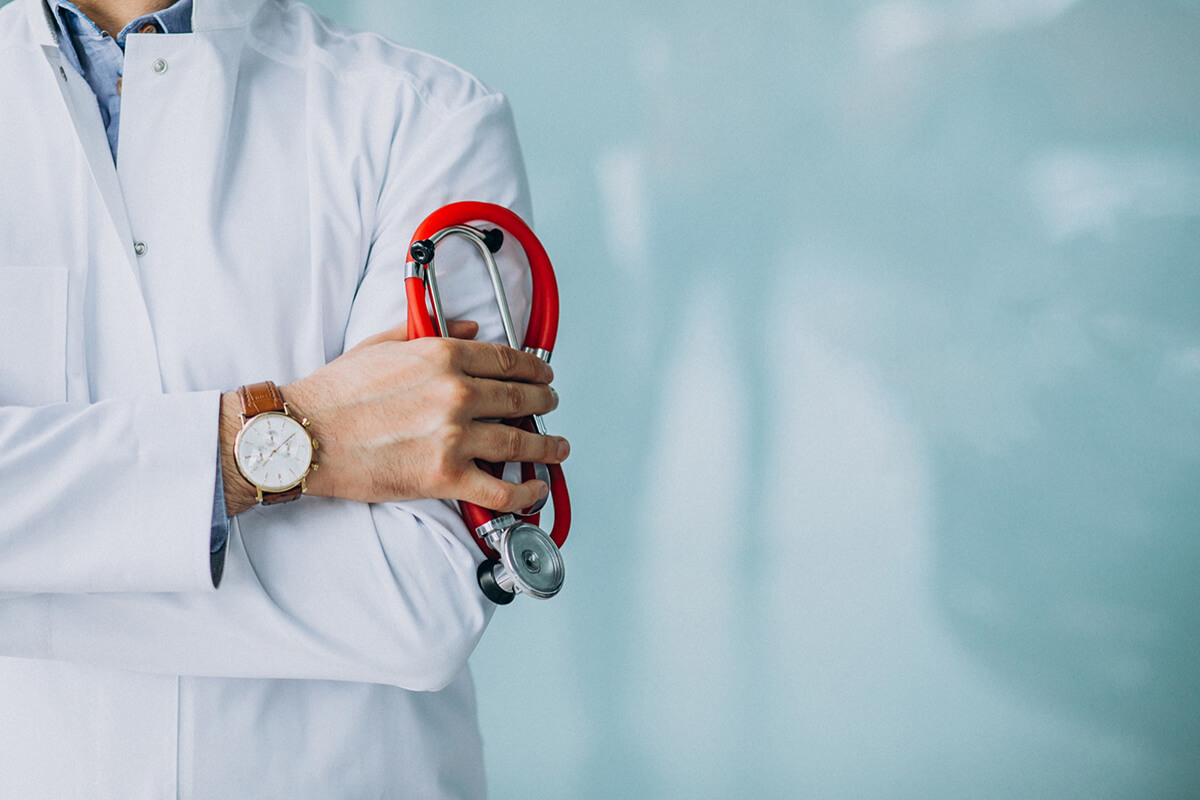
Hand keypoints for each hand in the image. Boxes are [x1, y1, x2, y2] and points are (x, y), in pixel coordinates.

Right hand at [220, 321, 567, 516]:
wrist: (304, 436)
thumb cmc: (336, 393)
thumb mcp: (383, 345)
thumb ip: (432, 332)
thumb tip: (472, 329)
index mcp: (443, 356)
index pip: (507, 360)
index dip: (535, 369)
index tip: (544, 375)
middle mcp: (456, 393)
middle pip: (521, 399)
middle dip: (544, 404)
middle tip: (551, 407)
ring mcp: (454, 437)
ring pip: (520, 443)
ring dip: (547, 446)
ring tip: (557, 448)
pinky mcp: (445, 477)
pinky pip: (501, 489)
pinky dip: (526, 492)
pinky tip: (536, 489)